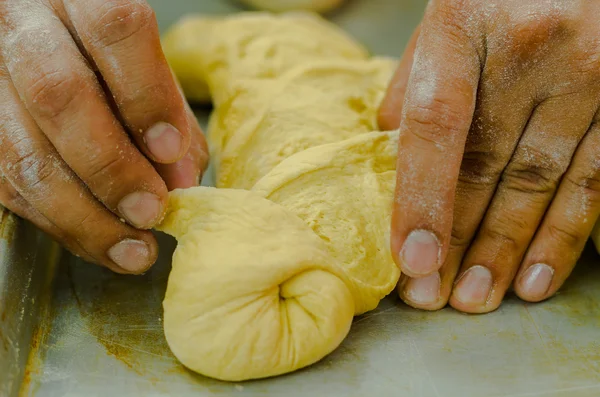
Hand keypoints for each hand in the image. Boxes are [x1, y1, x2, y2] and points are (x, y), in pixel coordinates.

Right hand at [0, 0, 208, 273]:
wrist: (54, 45)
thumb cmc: (113, 61)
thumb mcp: (148, 71)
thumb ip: (170, 117)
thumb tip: (179, 183)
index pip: (113, 28)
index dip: (146, 95)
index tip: (171, 152)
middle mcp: (22, 24)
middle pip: (59, 93)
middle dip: (111, 167)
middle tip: (151, 211)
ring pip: (21, 149)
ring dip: (82, 213)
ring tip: (131, 248)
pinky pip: (4, 182)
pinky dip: (56, 220)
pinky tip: (95, 239)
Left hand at [380, 0, 599, 312]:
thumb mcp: (444, 21)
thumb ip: (416, 84)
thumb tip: (393, 156)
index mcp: (464, 24)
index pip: (437, 124)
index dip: (422, 198)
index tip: (411, 260)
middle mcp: (531, 50)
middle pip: (487, 164)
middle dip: (458, 241)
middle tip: (433, 298)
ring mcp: (589, 74)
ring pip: (540, 184)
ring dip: (505, 252)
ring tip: (476, 298)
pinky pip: (595, 180)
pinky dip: (562, 237)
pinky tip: (535, 278)